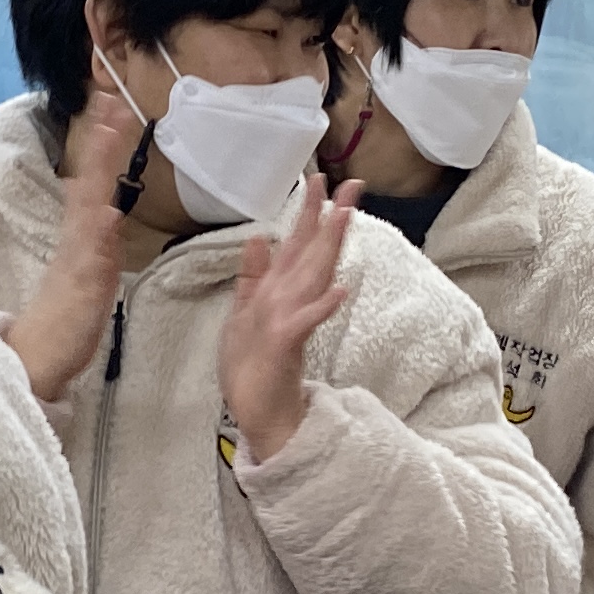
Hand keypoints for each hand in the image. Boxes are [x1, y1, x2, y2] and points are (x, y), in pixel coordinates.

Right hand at [0, 91, 141, 404]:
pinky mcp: (81, 293)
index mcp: (79, 237)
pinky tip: (109, 215)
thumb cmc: (66, 317)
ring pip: (89, 212)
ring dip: (98, 175)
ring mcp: (77, 265)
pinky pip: (92, 262)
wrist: (40, 360)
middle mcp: (76, 243)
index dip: (102, 147)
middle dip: (100, 146)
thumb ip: (98, 240)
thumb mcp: (88, 270)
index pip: (92, 184)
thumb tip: (109, 211)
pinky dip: (100, 238)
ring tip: (108, 139)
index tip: (111, 107)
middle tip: (111, 104)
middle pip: (89, 186)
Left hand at [221, 180, 358, 465]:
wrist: (260, 414)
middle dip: (331, 218)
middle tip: (350, 183)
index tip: (320, 179)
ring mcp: (293, 321)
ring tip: (347, 216)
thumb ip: (254, 277)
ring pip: (313, 277)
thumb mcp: (243, 314)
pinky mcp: (287, 346)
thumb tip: (258, 237)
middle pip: (314, 252)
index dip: (310, 212)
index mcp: (279, 291)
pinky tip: (340, 290)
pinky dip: (323, 307)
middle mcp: (291, 301)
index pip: (298, 244)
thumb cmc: (253, 368)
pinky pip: (306, 323)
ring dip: (330, 248)